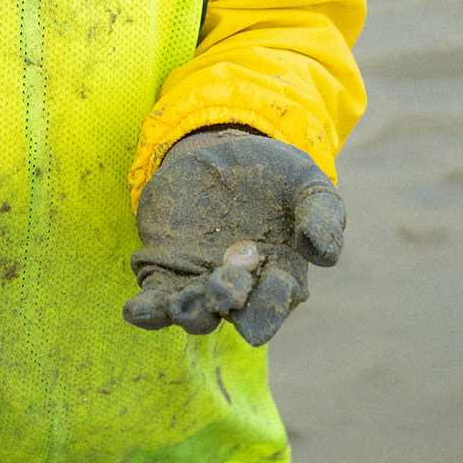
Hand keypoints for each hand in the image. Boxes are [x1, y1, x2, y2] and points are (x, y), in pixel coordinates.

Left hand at [123, 129, 345, 347]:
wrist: (225, 151)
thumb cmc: (277, 177)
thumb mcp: (308, 187)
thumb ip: (322, 218)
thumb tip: (327, 256)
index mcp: (280, 275)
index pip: (276, 299)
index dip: (271, 303)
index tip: (270, 290)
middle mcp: (240, 289)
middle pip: (234, 311)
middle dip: (228, 304)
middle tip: (222, 291)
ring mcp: (200, 281)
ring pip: (192, 311)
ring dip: (186, 312)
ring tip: (179, 305)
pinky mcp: (165, 269)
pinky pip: (154, 298)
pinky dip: (146, 309)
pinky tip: (135, 310)